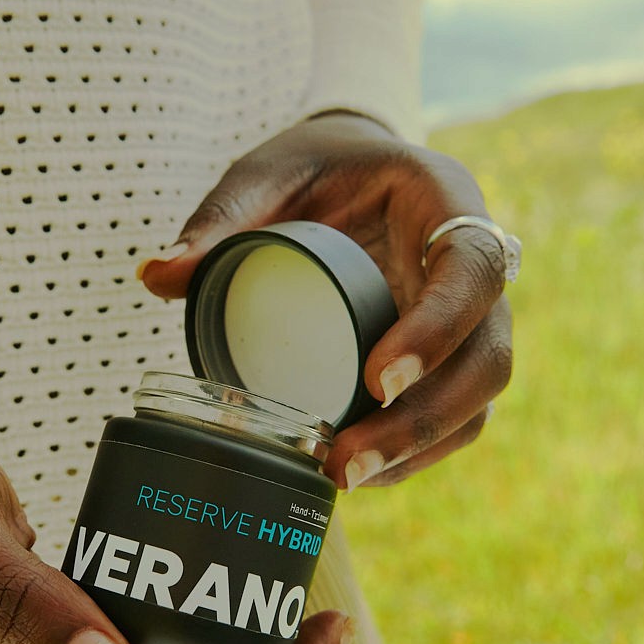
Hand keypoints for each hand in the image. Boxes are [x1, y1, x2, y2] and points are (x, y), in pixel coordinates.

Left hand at [138, 112, 512, 493]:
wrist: (353, 172)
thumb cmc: (314, 167)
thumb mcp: (266, 174)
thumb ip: (221, 219)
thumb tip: (155, 276)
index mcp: (444, 199)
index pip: (471, 268)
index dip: (437, 328)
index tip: (376, 378)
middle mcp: (476, 262)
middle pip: (488, 353)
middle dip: (424, 418)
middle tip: (346, 459)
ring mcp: (474, 316)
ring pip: (480, 397)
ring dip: (420, 448)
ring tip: (343, 476)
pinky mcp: (455, 356)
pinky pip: (458, 416)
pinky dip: (416, 453)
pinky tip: (361, 474)